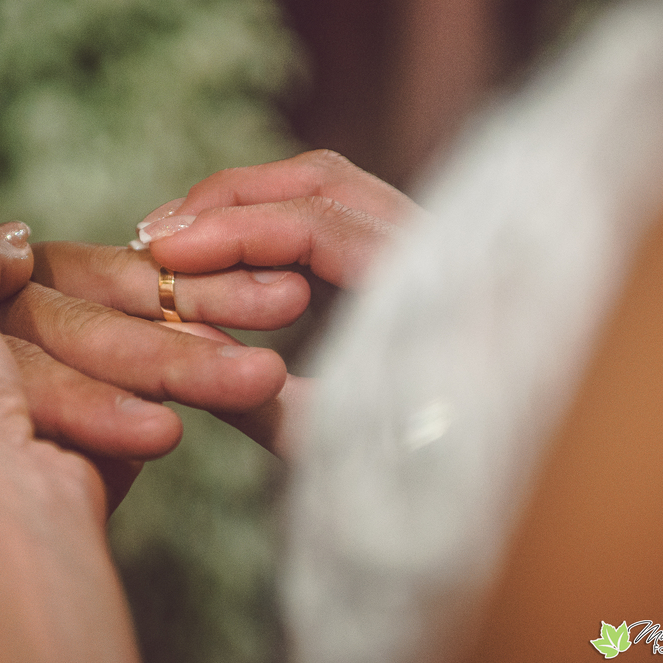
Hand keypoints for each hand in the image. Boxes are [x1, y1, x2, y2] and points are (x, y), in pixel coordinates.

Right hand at [125, 150, 421, 455]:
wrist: (506, 480)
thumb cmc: (425, 473)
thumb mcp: (333, 445)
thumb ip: (257, 397)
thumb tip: (183, 339)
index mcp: (431, 290)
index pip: (319, 225)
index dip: (233, 232)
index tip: (163, 254)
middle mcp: (443, 247)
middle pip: (324, 182)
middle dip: (231, 200)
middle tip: (156, 235)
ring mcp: (433, 240)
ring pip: (330, 186)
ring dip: (250, 201)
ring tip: (179, 237)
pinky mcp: (415, 248)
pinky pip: (338, 208)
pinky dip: (275, 214)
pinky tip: (226, 247)